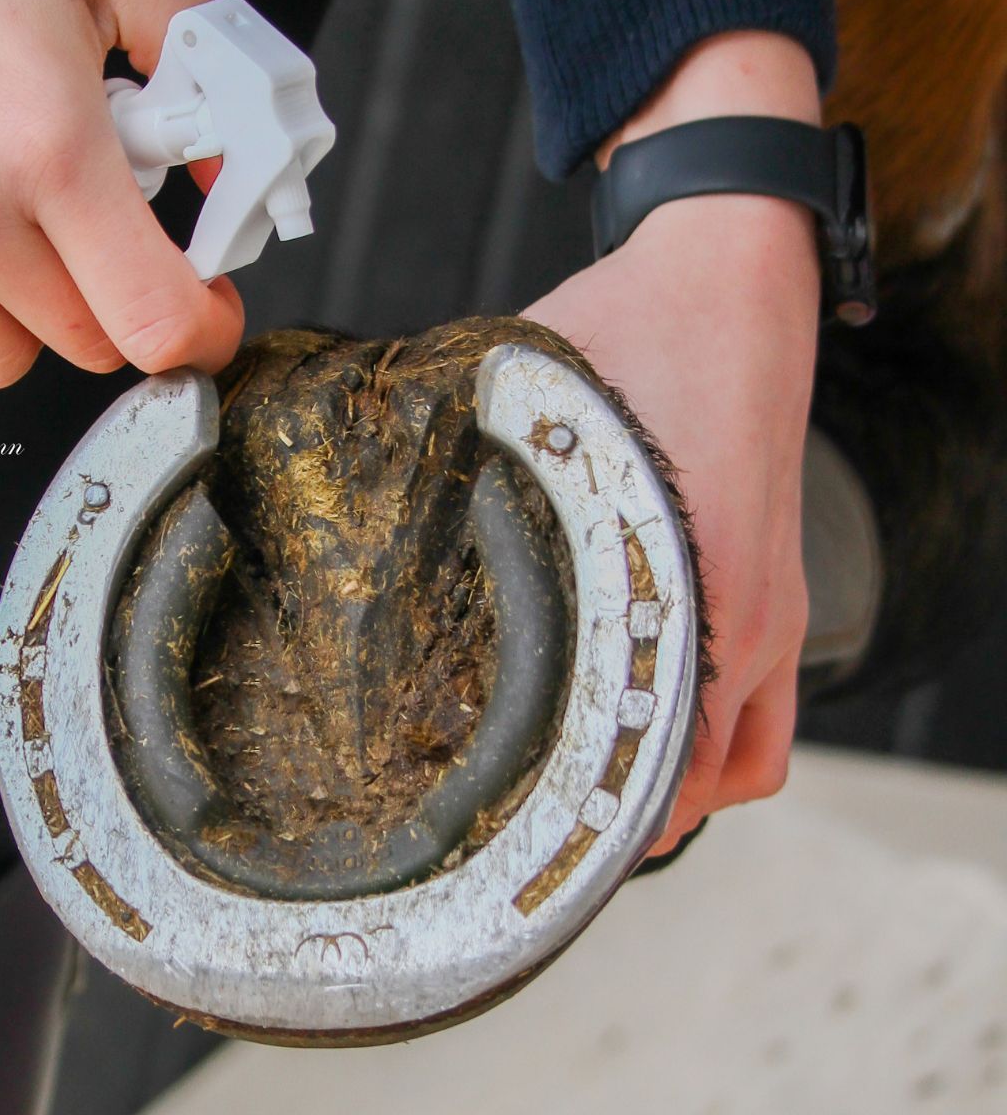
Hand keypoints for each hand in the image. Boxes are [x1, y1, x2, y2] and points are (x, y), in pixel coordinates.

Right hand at [0, 0, 241, 391]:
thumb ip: (203, 63)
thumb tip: (230, 173)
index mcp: (49, 141)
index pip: (153, 321)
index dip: (202, 327)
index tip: (204, 305)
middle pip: (84, 343)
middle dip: (115, 293)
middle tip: (92, 214)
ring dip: (24, 315)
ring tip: (8, 221)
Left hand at [524, 33, 821, 854]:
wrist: (734, 266)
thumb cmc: (635, 328)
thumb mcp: (523, 395)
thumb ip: (448, 455)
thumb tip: (336, 477)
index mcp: (687, 590)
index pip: (653, 765)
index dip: (584, 826)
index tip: (515, 848)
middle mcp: (746, 620)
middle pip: (703, 789)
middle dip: (622, 824)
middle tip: (532, 827)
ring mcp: (774, 606)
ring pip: (747, 758)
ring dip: (676, 786)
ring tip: (582, 787)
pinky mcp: (778, 583)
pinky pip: (767, 704)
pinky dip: (715, 732)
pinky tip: (636, 708)